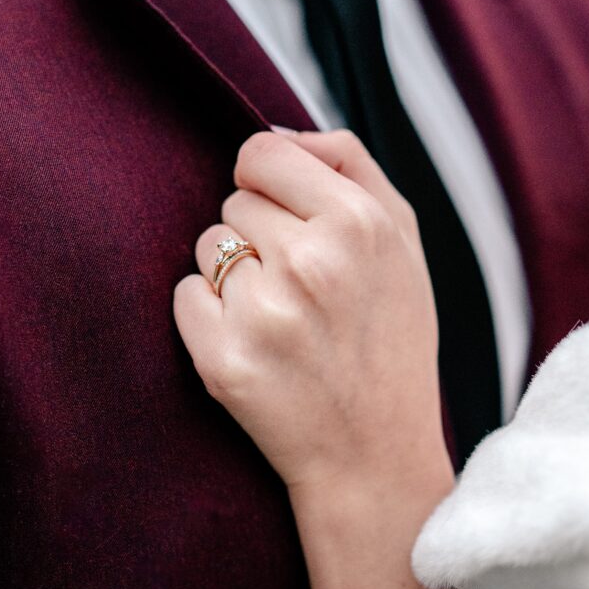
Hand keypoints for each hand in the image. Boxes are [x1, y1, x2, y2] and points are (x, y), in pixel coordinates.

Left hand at [174, 129, 447, 495]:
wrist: (375, 455)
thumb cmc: (389, 338)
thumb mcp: (403, 240)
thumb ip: (349, 165)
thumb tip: (276, 133)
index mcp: (358, 224)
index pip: (262, 153)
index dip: (268, 181)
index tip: (284, 214)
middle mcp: (310, 263)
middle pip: (233, 202)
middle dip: (260, 236)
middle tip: (301, 288)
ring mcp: (264, 314)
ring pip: (207, 248)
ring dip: (233, 276)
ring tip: (282, 320)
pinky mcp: (223, 362)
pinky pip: (185, 296)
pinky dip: (207, 316)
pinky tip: (254, 345)